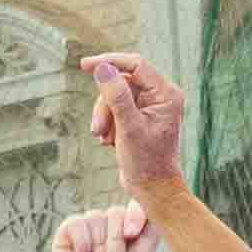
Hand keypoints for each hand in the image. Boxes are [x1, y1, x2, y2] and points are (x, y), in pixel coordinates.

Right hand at [48, 206, 154, 251]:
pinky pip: (76, 224)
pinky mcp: (69, 229)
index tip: (131, 235)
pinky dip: (82, 245)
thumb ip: (151, 233)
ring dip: (98, 249)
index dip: (134, 216)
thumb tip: (158, 205)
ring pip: (96, 218)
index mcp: (130, 226)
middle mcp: (110, 222)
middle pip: (115, 214)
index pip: (135, 207)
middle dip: (115, 243)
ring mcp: (90, 224)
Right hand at [81, 53, 187, 195]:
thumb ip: (116, 97)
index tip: (84, 65)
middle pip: (122, 83)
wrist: (153, 189)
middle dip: (105, 105)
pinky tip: (110, 142)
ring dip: (105, 117)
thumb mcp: (128, 128)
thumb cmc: (146, 162)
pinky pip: (116, 108)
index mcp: (166, 94)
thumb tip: (103, 68)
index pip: (135, 65)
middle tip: (97, 129)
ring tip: (104, 140)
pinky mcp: (140, 116)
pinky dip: (109, 123)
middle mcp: (161, 96)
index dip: (109, 61)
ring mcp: (150, 106)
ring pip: (115, 97)